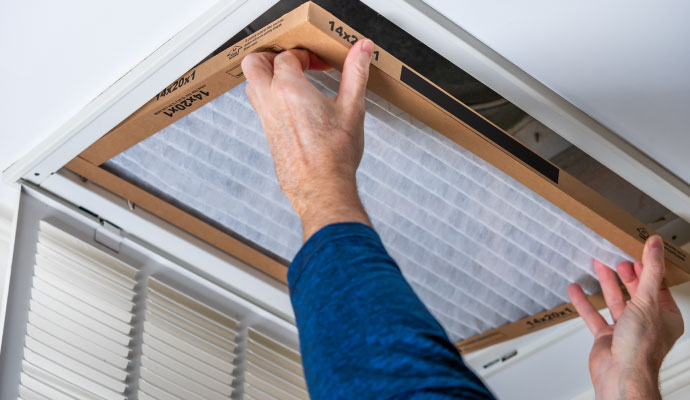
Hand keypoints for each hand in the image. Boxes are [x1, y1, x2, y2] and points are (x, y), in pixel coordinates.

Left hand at [241, 39, 374, 240]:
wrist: (323, 189)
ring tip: (293, 81)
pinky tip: (294, 106)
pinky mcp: (268, 135)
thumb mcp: (352, 108)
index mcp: (289, 90)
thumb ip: (355, 73)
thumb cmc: (335, 155)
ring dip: (267, 77)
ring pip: (252, 86)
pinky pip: (260, 107)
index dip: (304, 55)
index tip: (319, 63)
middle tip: (292, 61)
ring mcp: (266, 120)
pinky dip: (270, 97)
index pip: (286, 57)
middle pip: (254, 64)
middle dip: (270, 56)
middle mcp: (271, 102)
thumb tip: (362, 48)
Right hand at [568, 235, 683, 399]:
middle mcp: (646, 323)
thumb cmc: (640, 347)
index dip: (647, 268)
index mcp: (665, 317)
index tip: (638, 252)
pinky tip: (576, 290)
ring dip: (605, 283)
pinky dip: (584, 302)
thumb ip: (650, 272)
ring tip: (597, 264)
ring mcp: (625, 330)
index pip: (657, 286)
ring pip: (615, 301)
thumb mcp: (647, 301)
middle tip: (616, 257)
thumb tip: (655, 246)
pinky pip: (594, 315)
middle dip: (625, 274)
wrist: (621, 375)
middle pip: (635, 292)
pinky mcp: (606, 337)